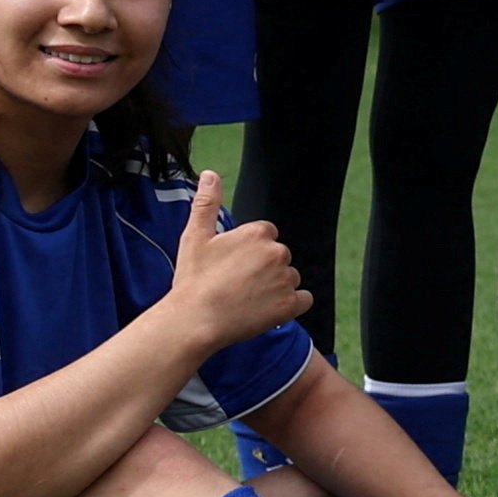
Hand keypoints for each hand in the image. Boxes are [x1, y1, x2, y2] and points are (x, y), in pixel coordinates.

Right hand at [159, 171, 309, 354]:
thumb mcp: (195, 237)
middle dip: (263, 268)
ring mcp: (286, 279)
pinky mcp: (291, 305)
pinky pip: (304, 300)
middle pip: (279, 256)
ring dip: (275, 287)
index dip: (248, 251)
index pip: (266, 235)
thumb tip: (210, 174)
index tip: (232, 265)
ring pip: (289, 278)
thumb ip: (207, 203)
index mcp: (258, 233)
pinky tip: (267, 309)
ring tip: (246, 299)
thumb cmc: (193, 281)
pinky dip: (290, 305)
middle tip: (236, 284)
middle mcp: (278, 252)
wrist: (193, 322)